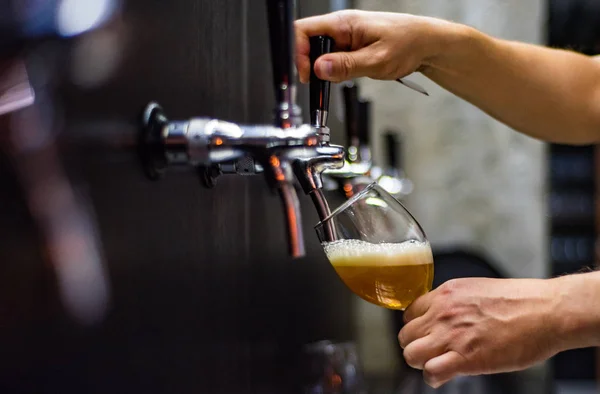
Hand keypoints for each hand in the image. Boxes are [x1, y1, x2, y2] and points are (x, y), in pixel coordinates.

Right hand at [294, 10, 455, 82]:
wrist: (427, 44)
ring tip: (338, 79)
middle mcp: (341, 27)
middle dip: (309, 64)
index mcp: (344, 23)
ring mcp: (346, 37)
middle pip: (308, 43)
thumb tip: (320, 68)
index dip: (299, 53)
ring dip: (323, 69)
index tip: (307, 74)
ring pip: (320, 53)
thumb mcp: (376, 60)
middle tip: (319, 82)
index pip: (303, 31)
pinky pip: (333, 58)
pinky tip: (346, 76)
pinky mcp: (351, 47)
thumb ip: (346, 66)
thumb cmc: (408, 44)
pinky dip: (334, 71)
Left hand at [398, 277, 564, 387]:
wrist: (546, 311)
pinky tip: (444, 376)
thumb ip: (454, 302)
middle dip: (416, 345)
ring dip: (420, 362)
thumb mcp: (476, 290)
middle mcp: (442, 312)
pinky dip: (433, 378)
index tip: (426, 335)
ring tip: (436, 364)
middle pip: (406, 334)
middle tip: (432, 352)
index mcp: (445, 294)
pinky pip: (431, 371)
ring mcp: (452, 334)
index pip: (409, 313)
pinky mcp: (465, 357)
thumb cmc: (520, 301)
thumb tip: (445, 316)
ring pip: (411, 353)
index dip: (417, 327)